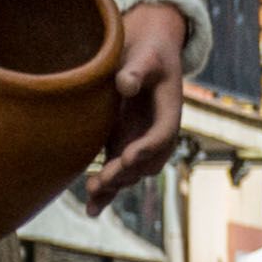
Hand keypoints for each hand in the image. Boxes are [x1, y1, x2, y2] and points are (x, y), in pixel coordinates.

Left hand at [84, 0, 190, 199]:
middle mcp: (158, 132)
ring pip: (132, 173)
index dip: (147, 147)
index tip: (127, 156)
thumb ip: (136, 70)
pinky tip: (92, 210)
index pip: (164, 133)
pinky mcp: (122, 147)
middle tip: (102, 178)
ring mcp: (140, 142)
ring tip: (91, 191)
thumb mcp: (144, 55)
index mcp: (170, 109)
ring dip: (114, 185)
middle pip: (148, 160)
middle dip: (127, 172)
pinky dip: (106, 192)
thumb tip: (125, 85)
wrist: (143, 55)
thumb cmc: (145, 52)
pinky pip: (117, 174)